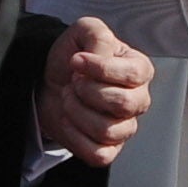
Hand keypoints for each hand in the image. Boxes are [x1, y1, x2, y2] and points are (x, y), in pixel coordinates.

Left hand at [35, 14, 151, 166]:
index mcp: (139, 70)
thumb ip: (97, 34)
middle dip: (88, 91)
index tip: (77, 60)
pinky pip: (99, 154)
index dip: (101, 69)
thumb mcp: (83, 31)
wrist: (48, 83)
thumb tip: (102, 57)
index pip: (133, 75)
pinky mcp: (109, 149)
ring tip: (69, 98)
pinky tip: (69, 120)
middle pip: (123, 104)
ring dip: (77, 111)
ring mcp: (125, 127)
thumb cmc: (72, 60)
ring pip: (107, 130)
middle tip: (74, 82)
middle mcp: (137, 100)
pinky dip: (76, 137)